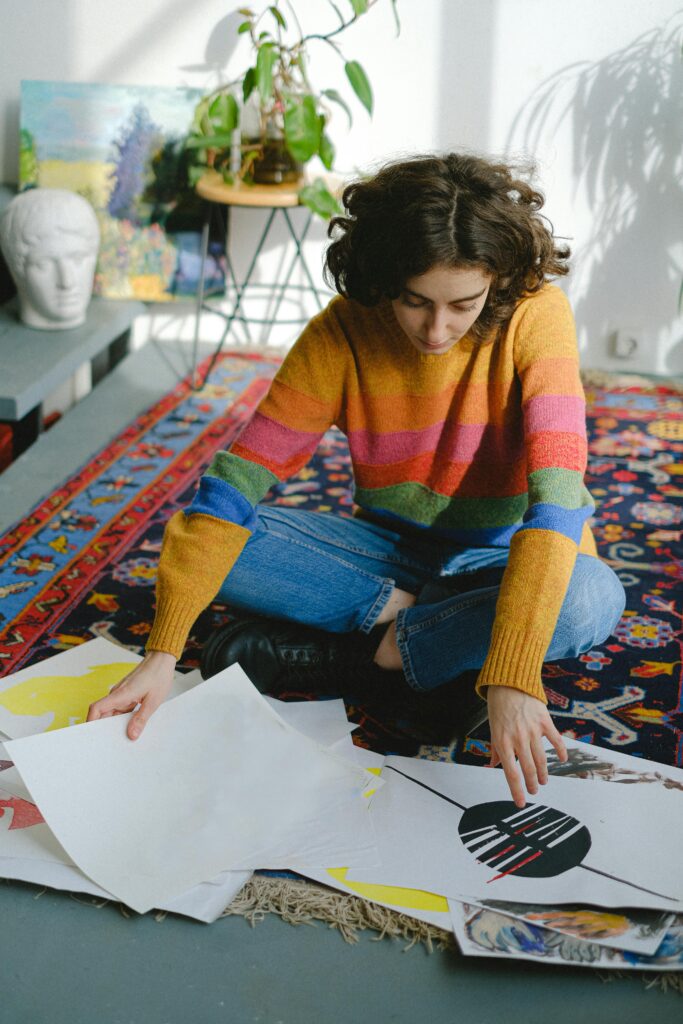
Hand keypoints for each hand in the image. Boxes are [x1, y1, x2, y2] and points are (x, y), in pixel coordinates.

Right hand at [86, 650, 176, 739]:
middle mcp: (117, 694)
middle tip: (110, 745)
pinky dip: (122, 719)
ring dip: (115, 725)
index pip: (96, 708)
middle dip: (104, 729)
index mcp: (120, 694)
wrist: (161, 660)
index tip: (92, 736)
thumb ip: (141, 719)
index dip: (91, 722)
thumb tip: (131, 735)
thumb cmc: (159, 676)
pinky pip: (121, 710)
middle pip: (103, 714)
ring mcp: (122, 694)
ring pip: (112, 713)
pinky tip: (130, 728)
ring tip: (121, 739)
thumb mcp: (153, 701)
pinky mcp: (127, 695)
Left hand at [486, 685, 566, 807]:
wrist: (509, 683)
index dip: (516, 790)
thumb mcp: (493, 729)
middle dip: (532, 784)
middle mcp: (518, 738)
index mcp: (502, 742)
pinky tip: (562, 759)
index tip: (521, 802)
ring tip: (544, 781)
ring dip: (544, 773)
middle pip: (528, 769)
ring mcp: (532, 730)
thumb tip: (493, 765)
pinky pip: (556, 740)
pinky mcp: (544, 721)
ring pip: (542, 758)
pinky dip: (561, 751)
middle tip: (534, 791)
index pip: (511, 773)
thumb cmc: (499, 706)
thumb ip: (495, 749)